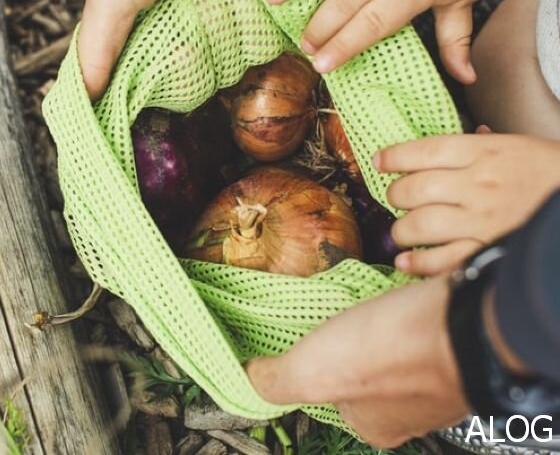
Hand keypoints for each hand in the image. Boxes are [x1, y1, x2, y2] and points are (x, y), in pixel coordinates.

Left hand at [246, 276, 467, 448]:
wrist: (469, 320)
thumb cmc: (396, 353)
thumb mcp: (311, 371)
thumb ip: (275, 380)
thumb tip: (248, 378)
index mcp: (372, 424)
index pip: (326, 396)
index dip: (309, 365)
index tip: (302, 338)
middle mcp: (407, 406)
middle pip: (359, 369)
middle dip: (345, 340)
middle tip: (331, 313)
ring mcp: (434, 372)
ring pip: (390, 346)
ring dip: (373, 323)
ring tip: (359, 301)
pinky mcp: (451, 338)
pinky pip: (416, 324)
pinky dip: (401, 309)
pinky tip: (392, 293)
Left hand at [377, 134, 559, 274]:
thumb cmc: (551, 174)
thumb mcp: (517, 147)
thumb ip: (477, 147)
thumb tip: (438, 147)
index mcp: (487, 153)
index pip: (425, 150)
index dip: (394, 157)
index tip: (380, 161)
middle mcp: (481, 185)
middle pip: (414, 188)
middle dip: (395, 195)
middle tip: (396, 199)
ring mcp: (484, 221)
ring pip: (420, 225)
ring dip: (401, 230)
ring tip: (403, 231)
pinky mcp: (490, 250)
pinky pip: (442, 261)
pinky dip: (417, 263)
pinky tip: (406, 261)